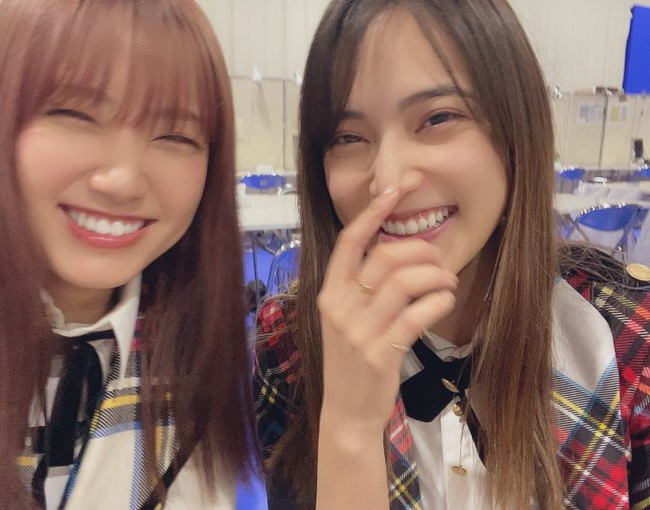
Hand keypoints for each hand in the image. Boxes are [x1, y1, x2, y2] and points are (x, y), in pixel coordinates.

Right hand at [317, 187, 457, 435]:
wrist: (346, 411)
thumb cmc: (351, 361)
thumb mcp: (346, 319)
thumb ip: (363, 287)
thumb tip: (402, 251)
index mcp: (329, 293)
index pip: (349, 241)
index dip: (373, 211)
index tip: (397, 187)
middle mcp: (340, 307)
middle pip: (386, 257)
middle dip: (423, 251)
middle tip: (441, 263)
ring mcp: (358, 331)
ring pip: (405, 282)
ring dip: (436, 276)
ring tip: (448, 284)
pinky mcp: (380, 354)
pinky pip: (418, 315)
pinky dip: (439, 302)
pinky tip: (445, 302)